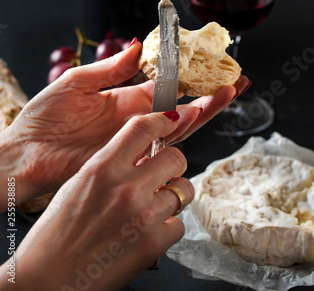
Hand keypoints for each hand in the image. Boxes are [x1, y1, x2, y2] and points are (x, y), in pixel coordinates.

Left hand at [0, 39, 249, 205]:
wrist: (23, 154)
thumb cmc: (44, 119)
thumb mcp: (77, 83)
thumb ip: (110, 68)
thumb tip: (136, 43)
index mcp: (126, 100)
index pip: (165, 86)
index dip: (189, 75)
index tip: (210, 63)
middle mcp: (137, 120)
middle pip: (181, 107)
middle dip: (209, 96)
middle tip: (235, 82)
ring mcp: (135, 140)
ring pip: (177, 125)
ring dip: (202, 109)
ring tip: (224, 94)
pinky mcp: (129, 157)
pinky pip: (158, 145)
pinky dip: (178, 131)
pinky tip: (193, 116)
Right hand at [1, 111, 193, 290]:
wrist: (47, 280)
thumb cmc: (56, 233)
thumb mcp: (80, 184)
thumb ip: (113, 166)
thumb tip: (144, 156)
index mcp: (103, 168)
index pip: (143, 128)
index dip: (163, 120)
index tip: (171, 121)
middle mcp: (126, 188)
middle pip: (176, 157)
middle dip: (173, 164)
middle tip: (163, 174)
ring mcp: (143, 216)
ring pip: (184, 190)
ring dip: (173, 197)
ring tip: (154, 207)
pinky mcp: (154, 244)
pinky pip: (178, 224)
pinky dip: (168, 228)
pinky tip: (148, 232)